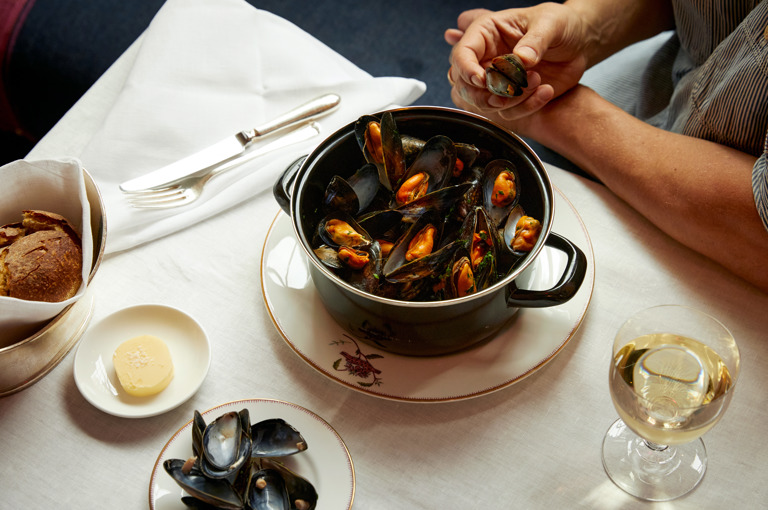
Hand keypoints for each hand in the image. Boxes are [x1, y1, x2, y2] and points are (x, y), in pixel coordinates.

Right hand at [445, 3, 591, 120]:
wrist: (579, 44)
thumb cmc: (561, 24)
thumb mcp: (552, 23)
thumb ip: (536, 40)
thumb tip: (521, 59)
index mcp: (487, 32)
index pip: (462, 53)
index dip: (467, 69)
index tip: (483, 80)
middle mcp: (486, 57)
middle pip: (463, 84)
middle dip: (483, 94)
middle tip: (509, 89)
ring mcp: (497, 79)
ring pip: (482, 102)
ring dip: (509, 100)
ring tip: (537, 80)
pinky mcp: (511, 97)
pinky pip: (507, 112)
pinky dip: (526, 107)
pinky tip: (545, 91)